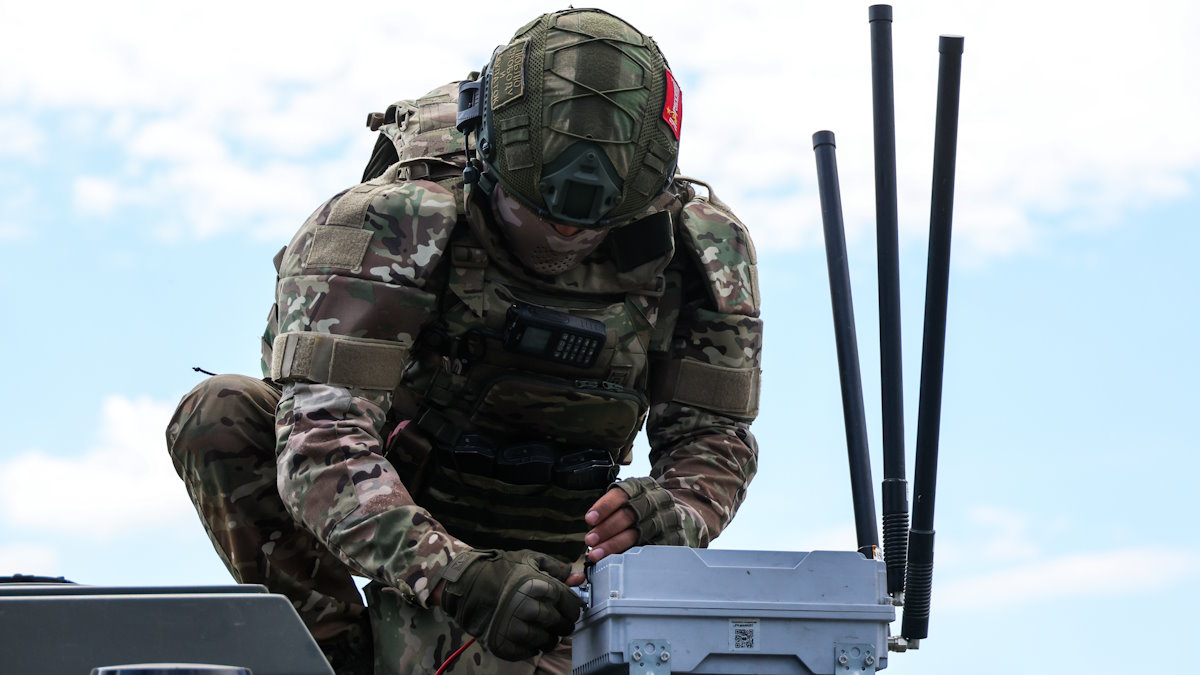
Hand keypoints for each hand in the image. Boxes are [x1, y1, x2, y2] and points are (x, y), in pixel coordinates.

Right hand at [438, 549, 580, 660]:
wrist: (466, 586)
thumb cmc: (500, 571)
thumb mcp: (529, 560)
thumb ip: (556, 568)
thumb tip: (578, 576)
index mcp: (539, 587)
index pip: (571, 605)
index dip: (572, 607)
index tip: (568, 608)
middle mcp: (529, 609)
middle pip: (562, 625)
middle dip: (562, 623)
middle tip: (554, 619)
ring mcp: (516, 629)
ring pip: (549, 641)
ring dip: (548, 636)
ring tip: (539, 626)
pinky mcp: (505, 644)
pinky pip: (531, 652)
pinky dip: (531, 645)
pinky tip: (525, 634)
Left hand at [580, 478, 687, 567]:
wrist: (673, 514)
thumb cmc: (642, 508)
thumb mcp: (629, 498)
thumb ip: (612, 509)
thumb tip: (591, 527)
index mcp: (642, 485)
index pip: (621, 494)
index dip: (604, 507)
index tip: (589, 520)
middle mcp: (657, 499)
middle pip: (629, 514)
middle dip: (607, 529)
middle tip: (590, 541)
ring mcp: (667, 518)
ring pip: (638, 533)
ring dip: (614, 544)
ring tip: (598, 553)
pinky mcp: (673, 537)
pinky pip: (649, 547)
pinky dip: (630, 553)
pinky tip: (617, 558)